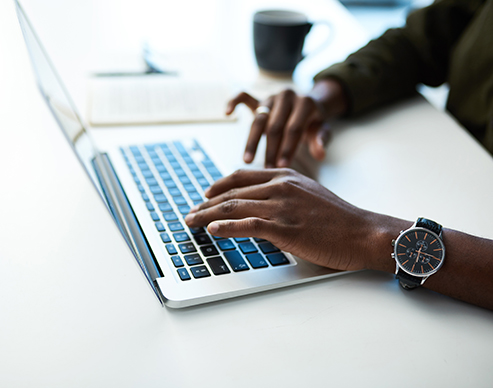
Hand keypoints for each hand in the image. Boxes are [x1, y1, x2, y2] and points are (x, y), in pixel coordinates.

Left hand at [185, 168, 401, 271]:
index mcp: (285, 176)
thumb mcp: (308, 194)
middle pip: (232, 192)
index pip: (241, 177)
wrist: (362, 231)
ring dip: (207, 216)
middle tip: (190, 213)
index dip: (218, 185)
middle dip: (206, 204)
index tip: (205, 195)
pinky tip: (212, 231)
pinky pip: (248, 225)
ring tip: (191, 223)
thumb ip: (283, 193)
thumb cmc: (337, 217)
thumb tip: (260, 204)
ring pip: (234, 207)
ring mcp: (282, 206)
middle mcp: (280, 186)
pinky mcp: (286, 228)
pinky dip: (226, 228)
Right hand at [226, 79, 348, 167]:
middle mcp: (287, 96)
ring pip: (258, 118)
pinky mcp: (259, 98)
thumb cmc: (314, 122)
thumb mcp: (322, 129)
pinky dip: (233, 101)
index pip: (294, 128)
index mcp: (305, 102)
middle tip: (267, 169)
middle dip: (271, 150)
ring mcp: (271, 96)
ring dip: (252, 142)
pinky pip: (243, 96)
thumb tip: (320, 154)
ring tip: (247, 161)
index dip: (288, 148)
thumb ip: (321, 139)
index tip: (282, 167)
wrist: (308, 104)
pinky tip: (227, 114)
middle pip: (275, 125)